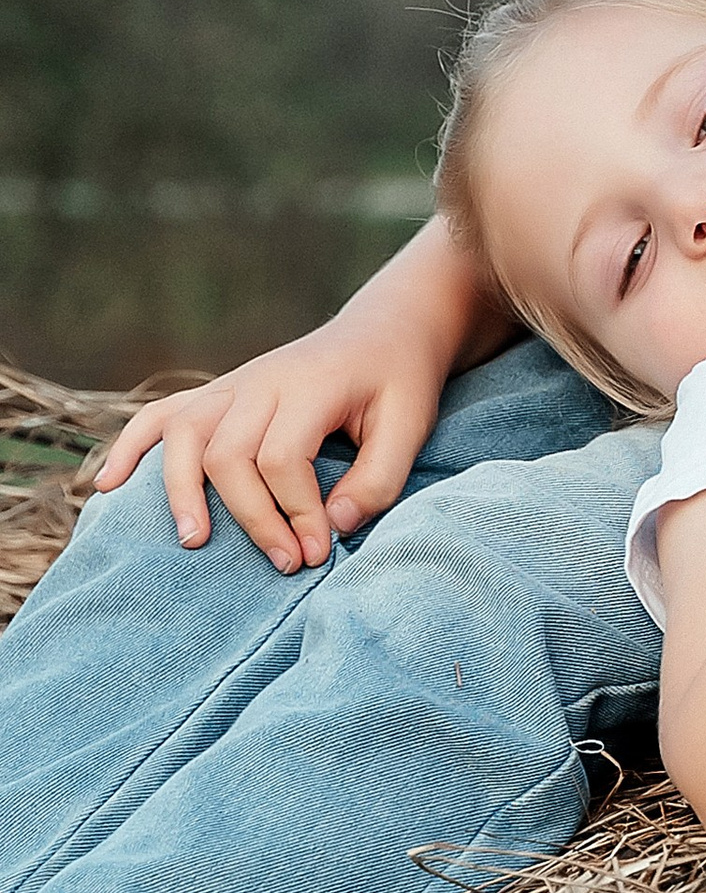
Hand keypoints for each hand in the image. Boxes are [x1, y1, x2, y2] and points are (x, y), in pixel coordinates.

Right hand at [86, 217, 493, 567]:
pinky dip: (129, 448)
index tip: (318, 550)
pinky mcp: (218, 393)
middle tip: (285, 563)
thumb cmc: (399, 380)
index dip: (297, 511)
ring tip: (194, 542)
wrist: (384, 329)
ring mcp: (233, 383)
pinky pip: (159, 416)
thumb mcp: (411, 423)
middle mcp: (262, 379)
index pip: (281, 456)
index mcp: (310, 383)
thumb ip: (379, 478)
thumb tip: (333, 526)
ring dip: (181, 491)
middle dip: (252, 517)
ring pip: (184, 435)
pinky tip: (107, 487)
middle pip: (228, 453)